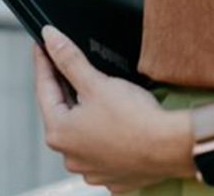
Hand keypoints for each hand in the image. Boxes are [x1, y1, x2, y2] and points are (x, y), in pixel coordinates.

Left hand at [35, 25, 193, 193]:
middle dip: (67, 89)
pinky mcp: (111, 174)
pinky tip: (116, 123)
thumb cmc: (135, 120)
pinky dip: (105, 135)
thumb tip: (50, 38)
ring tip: (101, 96)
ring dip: (86, 114)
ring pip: (82, 132)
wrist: (169, 147)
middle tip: (71, 66)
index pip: (44, 89)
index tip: (44, 47)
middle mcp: (69, 155)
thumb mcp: (97, 83)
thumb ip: (70, 60)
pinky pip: (102, 149)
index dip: (44, 64)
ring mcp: (90, 168)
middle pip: (62, 112)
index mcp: (59, 133)